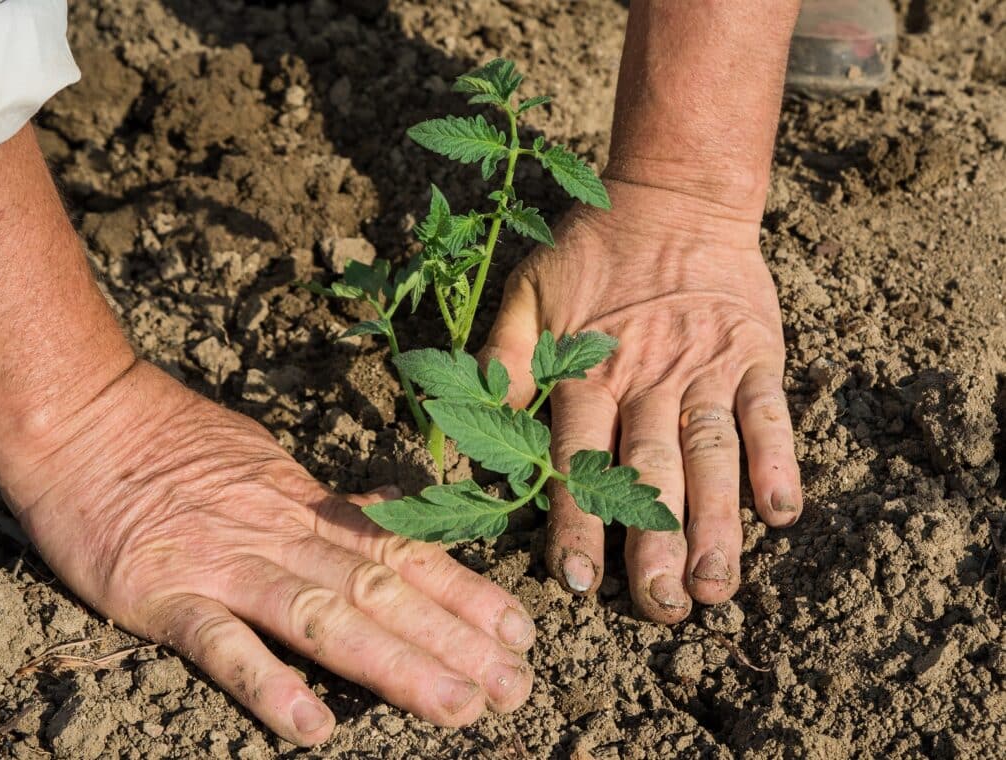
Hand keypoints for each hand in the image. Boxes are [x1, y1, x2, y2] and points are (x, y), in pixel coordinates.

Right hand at [0, 361, 534, 744]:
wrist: (82, 417)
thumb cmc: (172, 440)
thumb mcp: (267, 461)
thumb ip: (324, 503)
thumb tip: (383, 517)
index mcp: (306, 505)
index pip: (403, 550)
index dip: (466, 592)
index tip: (521, 629)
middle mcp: (281, 535)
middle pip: (383, 590)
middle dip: (455, 641)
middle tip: (516, 687)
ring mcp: (225, 564)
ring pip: (325, 617)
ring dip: (394, 665)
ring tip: (453, 708)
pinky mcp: (164, 595)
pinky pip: (222, 645)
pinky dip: (267, 685)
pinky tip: (311, 728)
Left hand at [481, 179, 801, 621]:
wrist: (674, 195)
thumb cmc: (592, 252)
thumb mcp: (527, 293)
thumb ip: (502, 359)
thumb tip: (470, 423)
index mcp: (588, 372)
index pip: (578, 458)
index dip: (576, 522)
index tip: (576, 582)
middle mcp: (647, 378)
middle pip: (649, 471)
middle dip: (654, 544)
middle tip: (660, 607)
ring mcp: (706, 367)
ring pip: (710, 454)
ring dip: (717, 524)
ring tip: (717, 586)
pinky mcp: (755, 353)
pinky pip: (768, 412)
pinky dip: (777, 460)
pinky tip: (782, 512)